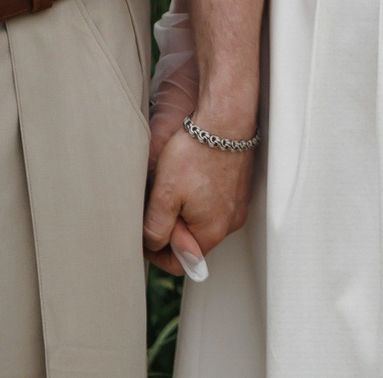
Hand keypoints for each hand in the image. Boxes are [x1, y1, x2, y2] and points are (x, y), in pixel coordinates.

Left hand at [143, 117, 253, 276]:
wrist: (224, 119)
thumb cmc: (195, 153)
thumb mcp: (164, 195)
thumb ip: (157, 230)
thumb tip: (155, 248)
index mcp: (212, 231)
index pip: (182, 263)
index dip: (157, 254)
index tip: (144, 236)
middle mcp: (230, 222)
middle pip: (193, 241)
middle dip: (171, 228)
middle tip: (156, 202)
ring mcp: (237, 203)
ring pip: (202, 219)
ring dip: (184, 210)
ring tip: (172, 184)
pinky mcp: (238, 186)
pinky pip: (214, 202)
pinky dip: (198, 196)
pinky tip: (188, 174)